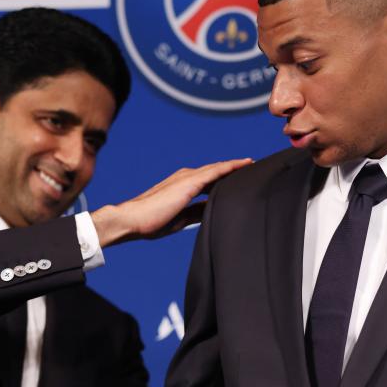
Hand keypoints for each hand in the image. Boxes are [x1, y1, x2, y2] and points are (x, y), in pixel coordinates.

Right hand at [91, 158, 251, 245]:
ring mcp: (187, 177)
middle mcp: (186, 177)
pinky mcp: (189, 182)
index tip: (241, 178)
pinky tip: (245, 165)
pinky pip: (216, 171)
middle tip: (253, 167)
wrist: (132, 220)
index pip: (209, 181)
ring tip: (254, 164)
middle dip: (234, 170)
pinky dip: (231, 167)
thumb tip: (213, 210)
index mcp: (183, 186)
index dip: (225, 179)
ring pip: (218, 169)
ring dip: (236, 166)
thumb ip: (197, 212)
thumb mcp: (180, 218)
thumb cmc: (150, 222)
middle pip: (216, 172)